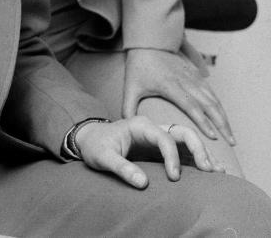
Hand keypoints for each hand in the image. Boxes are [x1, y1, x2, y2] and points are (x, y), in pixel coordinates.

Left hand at [74, 115, 218, 188]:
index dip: (172, 158)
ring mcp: (160, 137)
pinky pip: (186, 151)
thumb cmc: (95, 146)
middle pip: (183, 133)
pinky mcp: (162, 148)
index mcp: (139, 125)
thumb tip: (143, 184)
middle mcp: (153, 128)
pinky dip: (200, 159)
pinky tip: (213, 170)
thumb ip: (120, 168)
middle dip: (199, 150)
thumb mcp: (102, 157)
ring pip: (189, 141)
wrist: (90, 140)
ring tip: (219, 172)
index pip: (163, 138)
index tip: (173, 178)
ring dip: (204, 154)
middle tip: (209, 170)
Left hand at [123, 47, 234, 144]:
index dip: (203, 122)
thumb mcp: (130, 86)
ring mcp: (192, 76)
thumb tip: (126, 124)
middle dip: (222, 124)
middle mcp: (185, 81)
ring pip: (214, 98)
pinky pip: (211, 91)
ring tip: (231, 135)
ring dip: (224, 116)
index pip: (191, 106)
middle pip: (209, 104)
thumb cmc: (138, 65)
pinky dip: (219, 105)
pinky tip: (223, 117)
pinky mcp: (195, 73)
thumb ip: (128, 106)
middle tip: (231, 142)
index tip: (214, 138)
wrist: (147, 41)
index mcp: (170, 85)